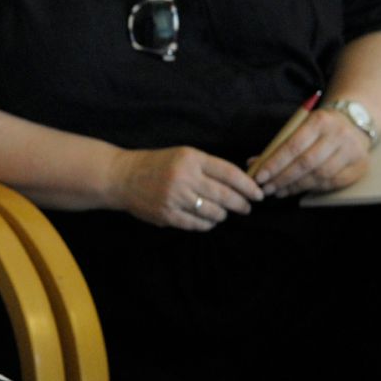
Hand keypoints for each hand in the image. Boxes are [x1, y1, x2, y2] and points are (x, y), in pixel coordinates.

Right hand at [109, 146, 262, 230]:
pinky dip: (207, 224)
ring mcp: (175, 198)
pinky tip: (208, 220)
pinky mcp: (168, 215)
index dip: (248, 186)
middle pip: (225, 196)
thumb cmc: (156, 164)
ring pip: (214, 213)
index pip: (229, 173)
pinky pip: (198, 224)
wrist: (121, 177)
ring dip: (223, 215)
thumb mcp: (182, 156)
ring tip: (223, 213)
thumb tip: (240, 184)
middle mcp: (184, 177)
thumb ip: (208, 167)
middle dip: (241, 204)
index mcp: (190, 159)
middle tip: (246, 208)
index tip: (258, 194)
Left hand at [251, 108, 369, 197]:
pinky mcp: (360, 166)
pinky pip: (333, 183)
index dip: (275, 164)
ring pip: (320, 175)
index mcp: (319, 121)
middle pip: (306, 163)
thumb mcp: (300, 127)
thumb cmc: (319, 127)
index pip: (293, 146)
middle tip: (266, 188)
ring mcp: (352, 151)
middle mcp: (338, 135)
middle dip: (283, 178)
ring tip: (279, 191)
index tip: (259, 176)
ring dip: (296, 186)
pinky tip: (298, 190)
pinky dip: (313, 188)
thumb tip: (253, 164)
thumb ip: (278, 144)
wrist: (355, 122)